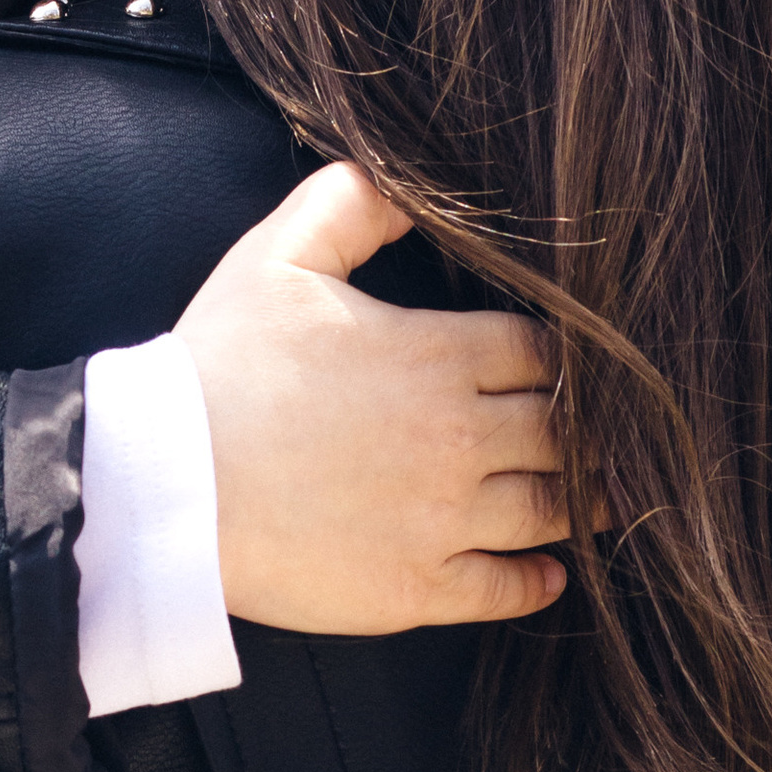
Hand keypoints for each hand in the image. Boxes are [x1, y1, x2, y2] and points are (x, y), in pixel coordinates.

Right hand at [178, 165, 577, 632]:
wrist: (164, 486)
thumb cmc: (217, 368)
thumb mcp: (276, 258)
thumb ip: (349, 203)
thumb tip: (403, 182)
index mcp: (438, 356)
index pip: (544, 352)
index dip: (563, 358)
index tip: (567, 368)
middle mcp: (459, 439)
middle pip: (565, 431)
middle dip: (588, 430)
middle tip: (607, 436)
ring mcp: (443, 519)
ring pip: (551, 508)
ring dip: (584, 502)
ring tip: (603, 500)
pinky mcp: (417, 587)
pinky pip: (507, 588)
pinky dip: (539, 580)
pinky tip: (549, 572)